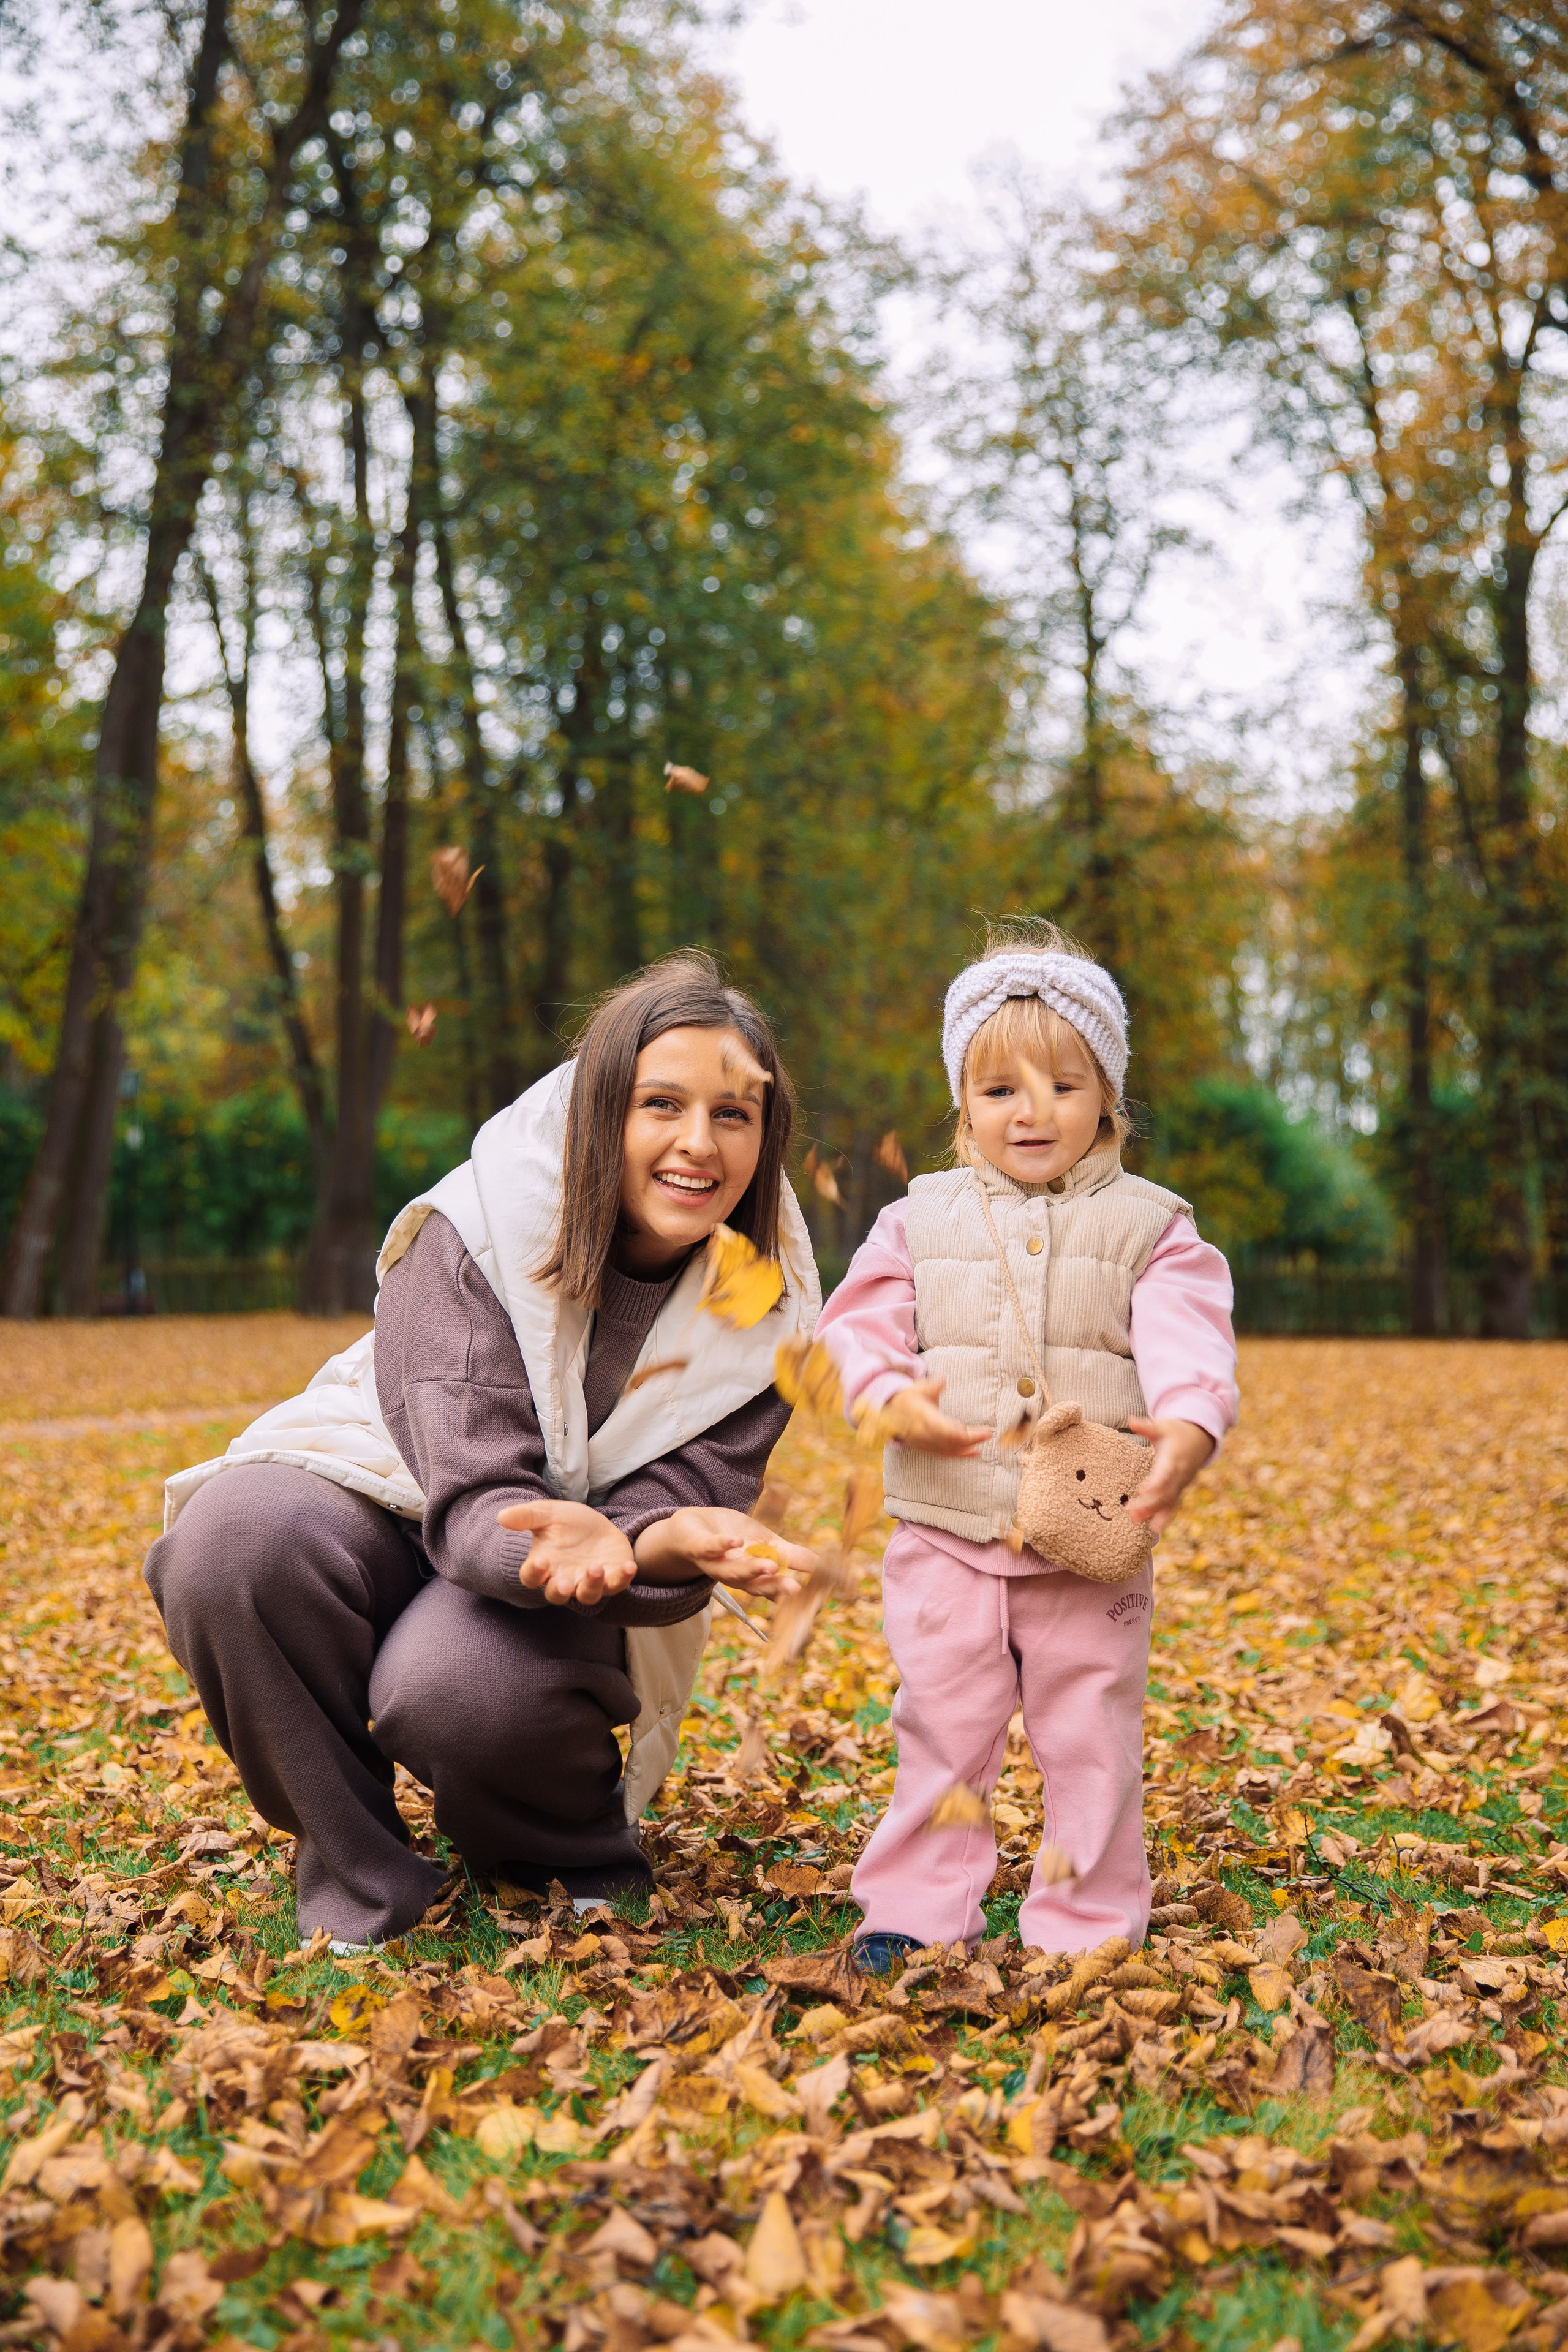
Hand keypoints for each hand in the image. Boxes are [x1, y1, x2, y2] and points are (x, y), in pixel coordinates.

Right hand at [497, 1498, 636, 1607]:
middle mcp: (565, 1579)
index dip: (534, 1573)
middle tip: (564, 1583)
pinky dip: (623, 1578)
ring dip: (591, 1585)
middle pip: (558, 1595)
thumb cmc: (566, 1524)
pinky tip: (628, 1566)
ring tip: (596, 1568)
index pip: (531, 1577)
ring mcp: (589, 1582)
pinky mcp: (612, 1578)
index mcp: (544, 1565)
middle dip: (561, 1590)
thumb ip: (527, 1516)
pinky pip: (617, 1584)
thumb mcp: (548, 1514)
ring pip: (588, 1595)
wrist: (596, 1525)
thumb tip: (501, 1516)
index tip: (539, 1560)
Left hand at [634, 1507, 814, 1598]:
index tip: (807, 1592)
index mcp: (750, 1576)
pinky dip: (722, 1545)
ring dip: (752, 1571)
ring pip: (733, 1573)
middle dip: (773, 1587)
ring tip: (771, 1567)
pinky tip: (736, 1542)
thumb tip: (818, 1564)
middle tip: (795, 1589)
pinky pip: (710, 1548)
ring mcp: (714, 1563)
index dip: (786, 1591)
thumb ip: (787, 1554)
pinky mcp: (698, 1547)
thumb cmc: (731, 1537)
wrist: (691, 1528)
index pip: (770, 1587)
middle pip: (754, 1585)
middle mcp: (733, 1575)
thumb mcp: (763, 1543)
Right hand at [872, 1377, 990, 1457]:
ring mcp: (924, 1442)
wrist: (889, 1411)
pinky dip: (960, 1455)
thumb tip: (942, 1381)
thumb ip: (931, 1386)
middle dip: (970, 1440)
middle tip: (988, 1434)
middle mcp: (923, 1433)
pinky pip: (944, 1454)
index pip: (946, 1430)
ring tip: (983, 1443)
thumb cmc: (908, 1397)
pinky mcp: (926, 1447)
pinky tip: (974, 1453)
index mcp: (923, 1417)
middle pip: (950, 1441)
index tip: (979, 1430)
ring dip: (966, 1449)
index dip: (963, 1433)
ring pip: (948, 1450)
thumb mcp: (918, 1388)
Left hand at [1124, 1417, 1214, 1533]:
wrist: (1199, 1439)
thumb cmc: (1176, 1431)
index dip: (1155, 1482)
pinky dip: (1164, 1518)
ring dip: (1154, 1513)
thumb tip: (1130, 1420)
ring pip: (1169, 1502)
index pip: (1165, 1472)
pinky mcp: (1179, 1490)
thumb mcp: (1162, 1426)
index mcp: (1174, 1457)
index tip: (1142, 1491)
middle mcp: (1180, 1474)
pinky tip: (1154, 1530)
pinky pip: (1173, 1506)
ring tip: (1138, 1523)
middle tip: (1130, 1513)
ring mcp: (1181, 1484)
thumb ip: (1146, 1426)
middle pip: (1165, 1492)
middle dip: (1150, 1504)